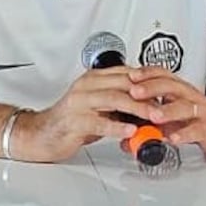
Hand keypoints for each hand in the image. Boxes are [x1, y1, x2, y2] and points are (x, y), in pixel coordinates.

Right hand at [13, 66, 155, 162]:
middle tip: (165, 103)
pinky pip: (99, 123)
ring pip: (114, 99)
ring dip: (137, 108)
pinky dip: (117, 127)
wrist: (41, 133)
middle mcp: (87, 86)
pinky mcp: (75, 121)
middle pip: (123, 83)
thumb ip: (119, 102)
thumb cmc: (71, 119)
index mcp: (93, 78)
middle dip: (147, 93)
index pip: (125, 72)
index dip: (147, 80)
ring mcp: (80, 102)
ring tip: (153, 116)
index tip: (164, 88)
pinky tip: (130, 131)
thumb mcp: (98, 105)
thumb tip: (147, 106)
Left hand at [128, 67, 205, 157]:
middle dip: (151, 88)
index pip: (162, 74)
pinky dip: (184, 134)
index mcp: (180, 89)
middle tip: (134, 91)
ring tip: (153, 116)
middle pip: (170, 86)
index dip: (146, 73)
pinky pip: (196, 130)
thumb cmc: (199, 118)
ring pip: (184, 107)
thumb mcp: (174, 116)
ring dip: (167, 111)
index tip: (129, 74)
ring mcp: (201, 111)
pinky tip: (172, 138)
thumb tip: (127, 131)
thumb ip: (151, 121)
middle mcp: (190, 96)